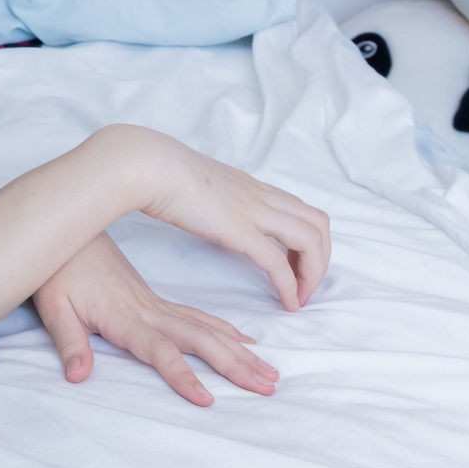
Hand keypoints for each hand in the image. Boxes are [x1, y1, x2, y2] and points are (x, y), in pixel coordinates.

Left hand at [33, 232, 277, 406]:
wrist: (65, 233)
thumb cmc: (57, 275)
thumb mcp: (54, 310)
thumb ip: (69, 344)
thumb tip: (77, 376)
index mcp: (124, 317)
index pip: (159, 351)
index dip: (181, 375)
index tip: (207, 399)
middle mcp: (148, 312)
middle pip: (198, 340)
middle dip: (234, 365)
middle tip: (267, 387)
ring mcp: (156, 305)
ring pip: (206, 329)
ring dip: (239, 352)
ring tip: (270, 373)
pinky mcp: (157, 300)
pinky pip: (199, 317)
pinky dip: (225, 330)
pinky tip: (246, 342)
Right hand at [111, 125, 332, 311]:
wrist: (147, 164)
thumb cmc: (158, 171)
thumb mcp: (196, 182)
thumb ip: (210, 197)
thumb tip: (203, 208)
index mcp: (250, 186)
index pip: (300, 209)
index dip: (308, 240)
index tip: (295, 265)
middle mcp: (260, 196)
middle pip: (318, 224)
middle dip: (320, 259)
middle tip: (305, 285)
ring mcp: (253, 211)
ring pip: (311, 240)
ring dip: (313, 273)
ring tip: (299, 297)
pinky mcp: (239, 230)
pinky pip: (277, 263)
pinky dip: (289, 286)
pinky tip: (286, 303)